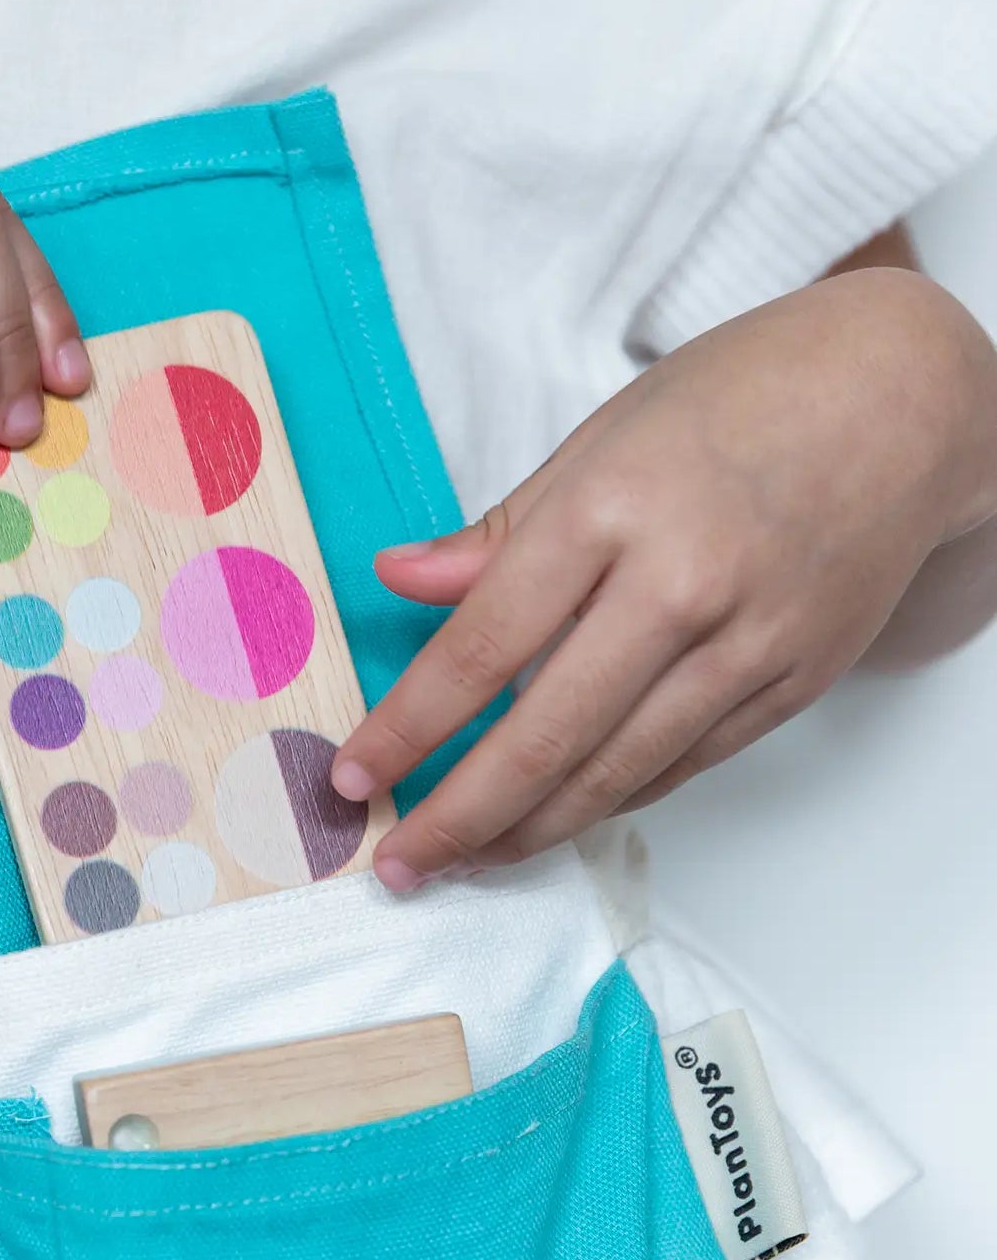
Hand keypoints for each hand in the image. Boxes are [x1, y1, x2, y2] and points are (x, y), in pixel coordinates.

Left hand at [332, 267, 996, 889]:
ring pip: (615, 774)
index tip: (355, 777)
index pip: (480, 649)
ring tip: (465, 860)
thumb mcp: (600, 439)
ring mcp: (746, 644)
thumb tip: (399, 579)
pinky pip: (681, 766)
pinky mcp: (792, 683)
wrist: (905, 398)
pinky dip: (610, 801)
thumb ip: (497, 531)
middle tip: (399, 861)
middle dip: (457, 816)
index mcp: (609, 512)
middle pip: (544, 739)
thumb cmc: (741, 400)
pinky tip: (555, 820)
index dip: (408, 728)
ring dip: (528, 832)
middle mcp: (679, 588)